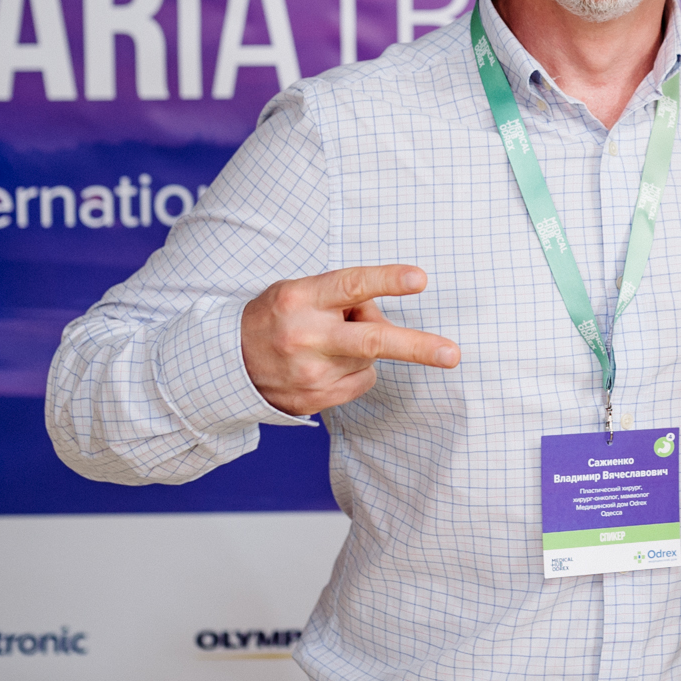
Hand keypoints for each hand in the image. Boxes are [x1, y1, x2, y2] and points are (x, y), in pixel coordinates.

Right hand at [240, 264, 459, 416]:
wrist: (228, 364)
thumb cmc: (277, 316)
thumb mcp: (300, 291)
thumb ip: (343, 298)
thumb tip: (385, 318)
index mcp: (300, 299)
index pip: (351, 285)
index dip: (387, 280)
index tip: (419, 279)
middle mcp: (305, 336)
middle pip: (371, 341)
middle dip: (416, 347)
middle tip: (451, 353)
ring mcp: (309, 373)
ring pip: (370, 359)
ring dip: (364, 348)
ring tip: (328, 342)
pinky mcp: (314, 400)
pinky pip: (361, 382)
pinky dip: (355, 371)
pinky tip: (326, 365)